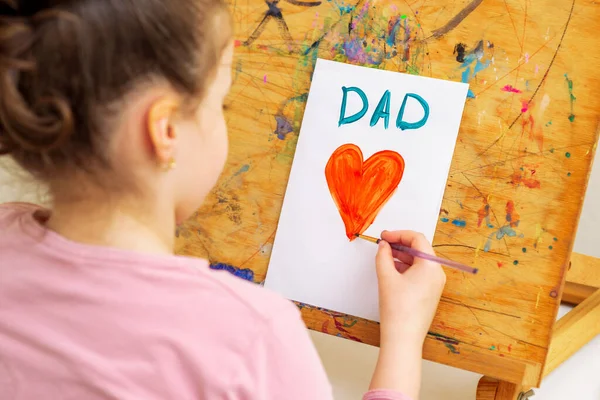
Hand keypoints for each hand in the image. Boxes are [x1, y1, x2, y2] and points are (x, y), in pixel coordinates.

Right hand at [369, 230, 445, 397]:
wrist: (403, 338)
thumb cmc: (397, 309)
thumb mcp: (386, 276)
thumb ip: (383, 255)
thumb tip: (384, 246)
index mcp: (431, 266)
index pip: (417, 239)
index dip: (399, 234)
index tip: (384, 236)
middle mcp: (437, 273)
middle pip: (420, 249)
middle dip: (400, 244)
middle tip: (383, 244)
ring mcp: (435, 284)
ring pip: (419, 261)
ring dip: (402, 256)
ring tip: (384, 257)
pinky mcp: (430, 293)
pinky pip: (420, 273)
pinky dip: (406, 267)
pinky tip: (392, 270)